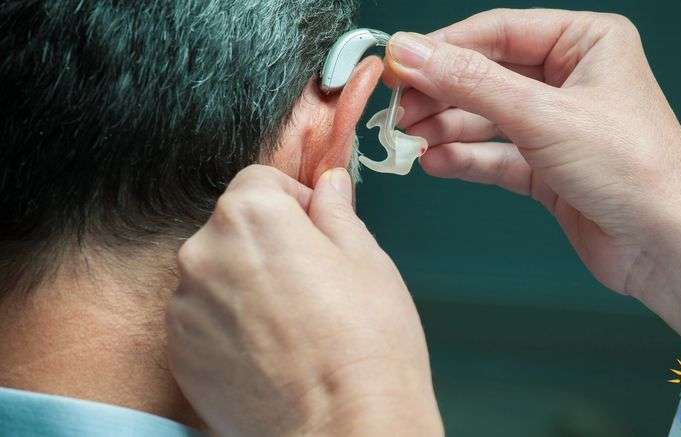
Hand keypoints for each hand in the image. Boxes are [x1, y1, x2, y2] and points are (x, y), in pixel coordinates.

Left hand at [166, 165, 441, 435]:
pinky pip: (203, 320)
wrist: (342, 426)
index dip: (295, 201)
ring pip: (217, 274)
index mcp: (250, 216)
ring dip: (245, 284)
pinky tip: (270, 350)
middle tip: (311, 281)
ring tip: (292, 323)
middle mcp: (203, 253)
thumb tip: (330, 185)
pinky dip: (229, 326)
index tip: (316, 231)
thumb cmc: (365, 342)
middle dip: (268, 242)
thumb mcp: (366, 259)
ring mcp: (185, 307)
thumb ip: (337, 211)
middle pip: (233, 228)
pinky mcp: (179, 354)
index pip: (260, 182)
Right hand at [385, 9, 680, 341]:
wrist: (668, 247)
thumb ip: (471, 83)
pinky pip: (493, 155)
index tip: (398, 64)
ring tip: (406, 140)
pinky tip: (433, 162)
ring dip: (443, 129)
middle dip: (438, 94)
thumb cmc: (636, 169)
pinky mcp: (546, 168)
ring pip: (484, 118)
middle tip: (395, 108)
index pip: (497, 32)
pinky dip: (462, 158)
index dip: (442, 48)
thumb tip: (412, 52)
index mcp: (585, 43)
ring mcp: (556, 125)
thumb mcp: (544, 116)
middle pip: (485, 75)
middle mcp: (570, 80)